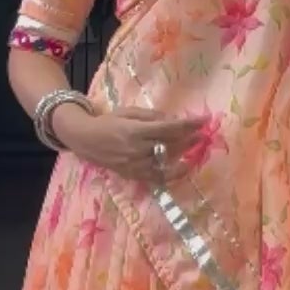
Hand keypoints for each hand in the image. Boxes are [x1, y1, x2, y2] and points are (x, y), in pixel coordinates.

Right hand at [55, 105, 205, 184]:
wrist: (85, 140)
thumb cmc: (108, 121)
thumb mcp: (129, 112)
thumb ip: (151, 116)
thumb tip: (173, 120)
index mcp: (136, 131)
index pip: (170, 128)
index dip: (189, 125)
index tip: (204, 120)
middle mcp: (137, 150)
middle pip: (171, 146)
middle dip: (190, 139)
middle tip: (203, 134)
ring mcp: (135, 165)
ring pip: (166, 163)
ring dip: (184, 156)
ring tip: (195, 150)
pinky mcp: (133, 175)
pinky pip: (157, 178)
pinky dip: (171, 174)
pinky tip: (182, 168)